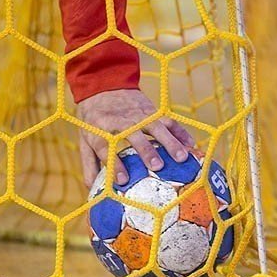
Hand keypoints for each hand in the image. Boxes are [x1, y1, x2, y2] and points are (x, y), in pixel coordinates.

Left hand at [76, 89, 195, 186]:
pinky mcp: (152, 110)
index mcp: (100, 129)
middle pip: (134, 135)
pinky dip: (181, 132)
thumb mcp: (85, 139)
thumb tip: (93, 191)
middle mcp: (121, 120)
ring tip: (182, 157)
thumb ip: (89, 165)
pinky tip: (191, 145)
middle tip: (157, 166)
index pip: (105, 147)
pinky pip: (169, 121)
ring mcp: (138, 114)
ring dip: (170, 141)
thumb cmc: (95, 119)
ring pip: (156, 126)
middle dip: (146, 150)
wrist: (104, 85)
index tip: (123, 180)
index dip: (114, 164)